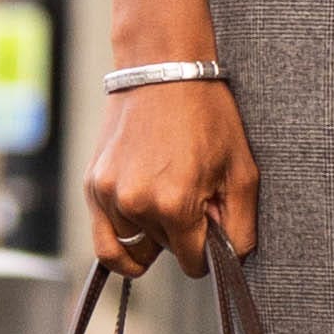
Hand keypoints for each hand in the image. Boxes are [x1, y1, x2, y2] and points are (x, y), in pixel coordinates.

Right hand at [86, 78, 262, 272]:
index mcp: (175, 205)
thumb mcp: (242, 171)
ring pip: (131, 247)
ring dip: (150, 236)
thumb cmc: (208, 116)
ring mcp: (108, 196)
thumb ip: (241, 226)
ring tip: (166, 199)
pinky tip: (140, 220)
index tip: (212, 229)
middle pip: (162, 254)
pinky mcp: (92, 186)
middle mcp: (136, 205)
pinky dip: (122, 238)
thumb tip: (231, 259)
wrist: (163, 70)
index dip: (207, 252)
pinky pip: (102, 237)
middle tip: (192, 199)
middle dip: (180, 236)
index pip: (192, 263)